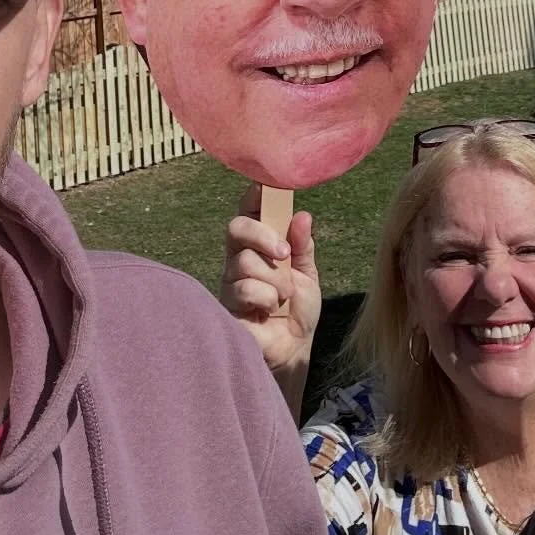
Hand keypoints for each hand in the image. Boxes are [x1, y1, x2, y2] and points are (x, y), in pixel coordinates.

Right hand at [220, 184, 322, 419]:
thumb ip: (303, 246)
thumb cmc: (298, 308)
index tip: (264, 187)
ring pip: (244, 261)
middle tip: (284, 253)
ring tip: (283, 295)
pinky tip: (270, 309)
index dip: (253, 197)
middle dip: (262, 235)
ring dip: (274, 279)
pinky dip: (266, 297)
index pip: (249, 212)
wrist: (295, 348)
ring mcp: (230, 280)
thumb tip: (302, 215)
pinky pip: (244, 288)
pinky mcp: (226, 304)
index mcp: (258, 244)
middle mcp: (239, 258)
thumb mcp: (307, 273)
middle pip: (236, 228)